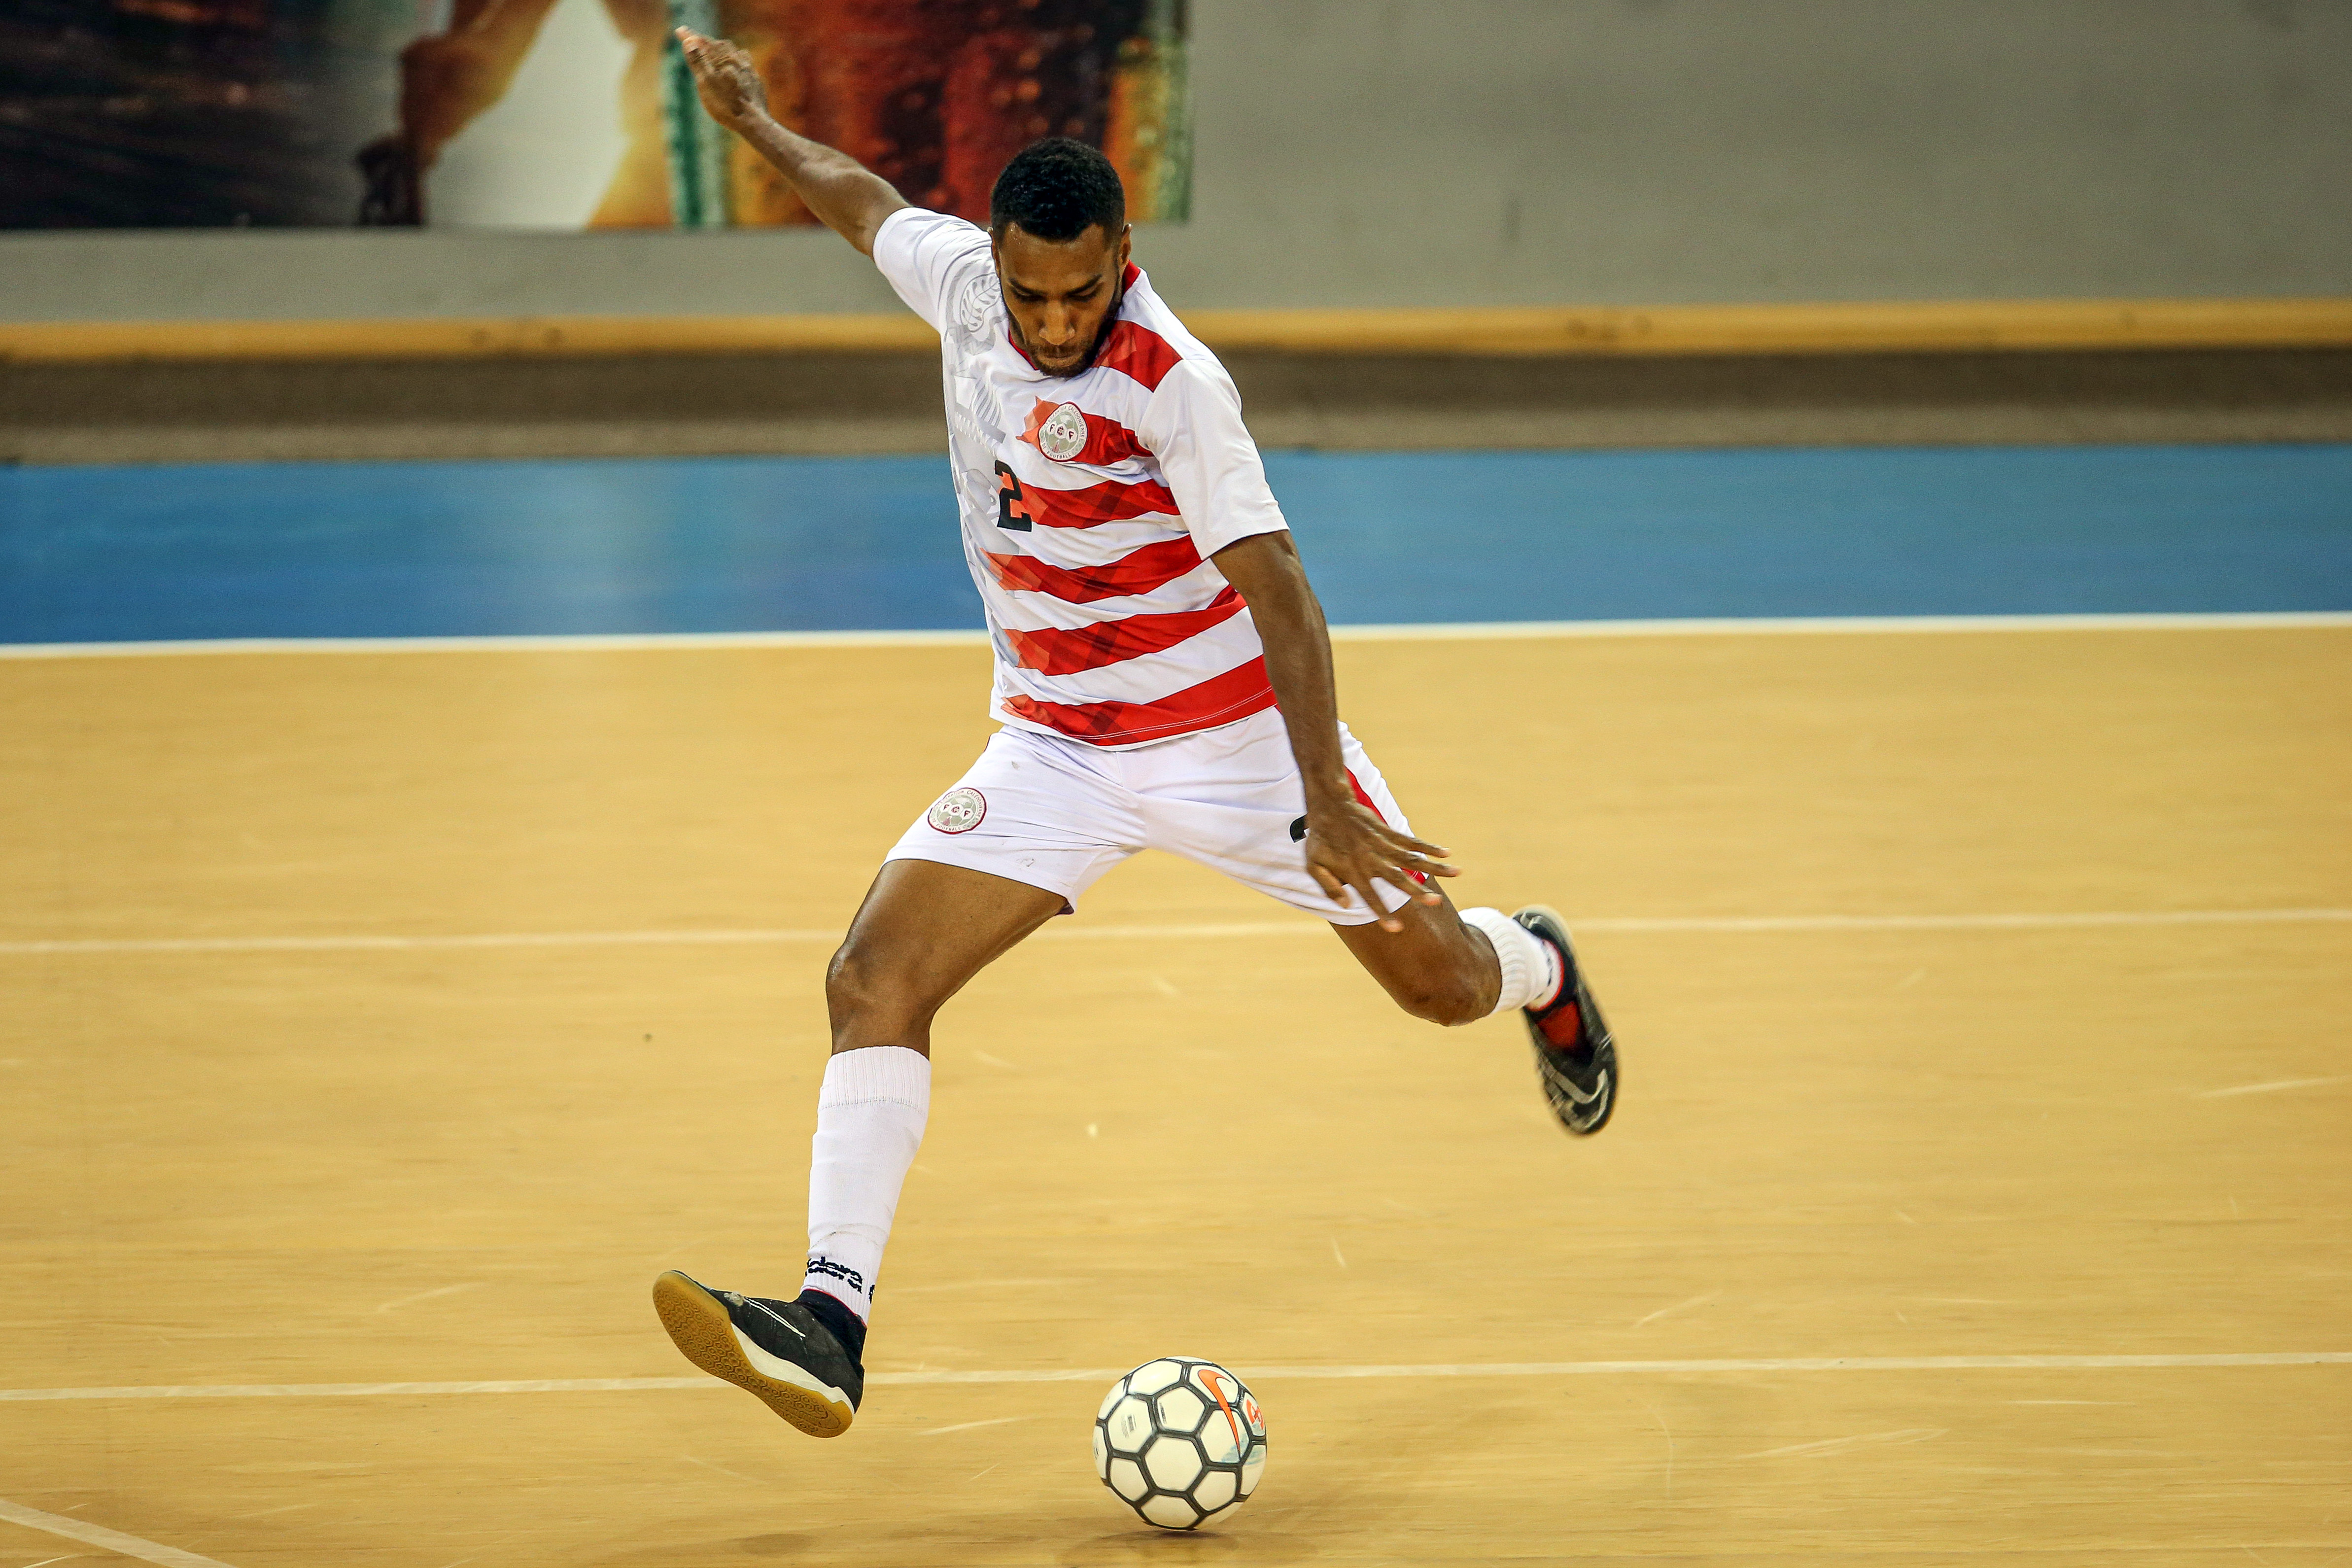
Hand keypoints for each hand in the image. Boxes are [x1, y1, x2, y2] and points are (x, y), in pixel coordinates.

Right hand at [675, 27, 766, 129]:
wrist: (753, 122)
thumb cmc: (726, 104)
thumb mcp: (706, 82)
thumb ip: (698, 61)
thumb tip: (690, 40)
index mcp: (722, 59)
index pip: (703, 42)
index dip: (690, 36)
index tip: (680, 30)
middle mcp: (736, 60)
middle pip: (718, 45)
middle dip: (705, 40)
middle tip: (695, 38)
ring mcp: (747, 69)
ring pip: (732, 52)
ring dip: (720, 47)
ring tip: (713, 46)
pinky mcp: (755, 79)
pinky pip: (744, 61)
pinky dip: (736, 57)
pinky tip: (738, 58)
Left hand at [1300, 794, 1457, 933]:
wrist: (1328, 804)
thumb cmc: (1319, 837)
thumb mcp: (1313, 864)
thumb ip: (1329, 886)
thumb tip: (1347, 905)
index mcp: (1353, 871)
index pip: (1370, 897)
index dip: (1383, 914)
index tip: (1397, 929)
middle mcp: (1371, 859)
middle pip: (1397, 878)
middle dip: (1417, 892)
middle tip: (1435, 903)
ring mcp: (1381, 844)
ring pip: (1411, 859)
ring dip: (1435, 867)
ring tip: (1456, 873)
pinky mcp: (1388, 831)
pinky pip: (1411, 841)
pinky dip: (1428, 847)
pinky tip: (1446, 853)